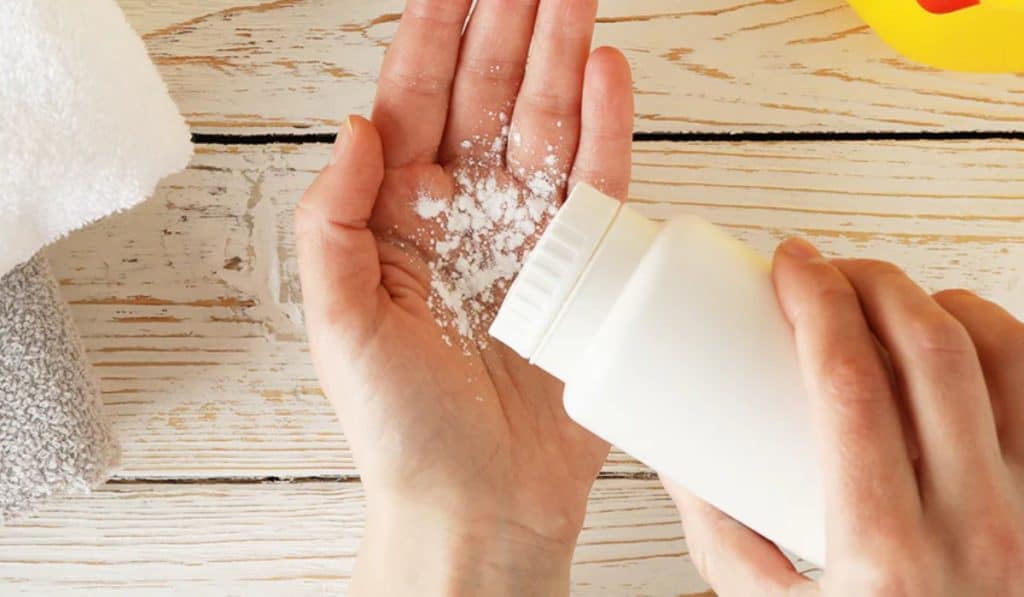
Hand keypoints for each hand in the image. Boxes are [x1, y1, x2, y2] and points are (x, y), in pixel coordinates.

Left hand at [294, 0, 634, 594]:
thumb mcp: (337, 323)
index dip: (432, 37)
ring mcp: (529, 238)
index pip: (413, 105)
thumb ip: (332, 217)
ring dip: (563, 58)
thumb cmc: (401, 429)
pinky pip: (597, 183)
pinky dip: (606, 127)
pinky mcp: (585, 268)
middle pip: (487, 100)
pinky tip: (608, 72)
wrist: (480, 505)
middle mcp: (465, 218)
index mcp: (398, 220)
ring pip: (547, 127)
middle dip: (509, 28)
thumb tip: (353, 126)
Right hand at [665, 238, 1023, 595]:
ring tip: (895, 300)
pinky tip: (969, 340)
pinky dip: (1010, 342)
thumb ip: (721, 538)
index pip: (850, 384)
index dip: (815, 302)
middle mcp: (978, 530)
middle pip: (932, 352)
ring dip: (946, 303)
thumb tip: (679, 454)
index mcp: (883, 556)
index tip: (789, 266)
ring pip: (1009, 358)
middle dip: (872, 282)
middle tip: (831, 272)